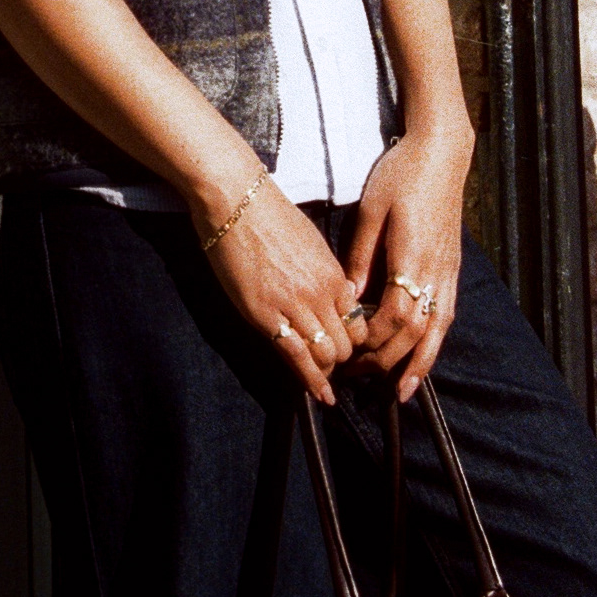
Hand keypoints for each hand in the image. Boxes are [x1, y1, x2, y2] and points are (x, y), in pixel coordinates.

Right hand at [202, 177, 365, 404]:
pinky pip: (295, 356)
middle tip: (336, 370)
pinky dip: (310, 380)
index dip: (357, 342)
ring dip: (327, 372)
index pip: (360, 323)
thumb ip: (327, 274)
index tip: (349, 350)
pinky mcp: (265, 315)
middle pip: (347, 344)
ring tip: (324, 383)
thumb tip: (338, 295)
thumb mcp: (312, 243)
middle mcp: (320, 294)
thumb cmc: (271, 216)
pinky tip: (318, 395)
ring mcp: (293, 306)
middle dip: (344, 361)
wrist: (237, 202)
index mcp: (333, 275)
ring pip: (326, 354)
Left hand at [345, 128, 468, 400]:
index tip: (348, 350)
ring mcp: (447, 270)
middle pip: (416, 331)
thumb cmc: (402, 175)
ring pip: (438, 330)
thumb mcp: (371, 210)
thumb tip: (347, 294)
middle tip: (362, 376)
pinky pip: (446, 314)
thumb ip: (360, 255)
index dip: (372, 339)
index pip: (393, 315)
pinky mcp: (452, 266)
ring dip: (420, 363)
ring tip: (402, 390)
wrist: (442, 152)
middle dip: (389, 360)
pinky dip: (435, 341)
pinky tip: (423, 353)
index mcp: (411, 256)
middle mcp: (434, 270)